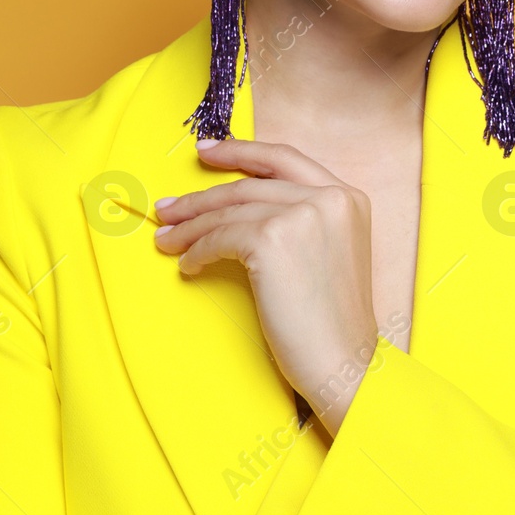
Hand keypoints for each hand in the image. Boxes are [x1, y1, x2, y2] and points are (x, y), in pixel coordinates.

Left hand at [153, 137, 381, 434]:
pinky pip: (220, 237)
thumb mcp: (330, 252)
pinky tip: (188, 264)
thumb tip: (237, 209)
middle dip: (202, 196)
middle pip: (249, 184)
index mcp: (348, 196)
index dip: (241, 151)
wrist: (343, 362)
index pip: (284, 159)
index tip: (207, 151)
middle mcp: (329, 196)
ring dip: (190, 226)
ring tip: (166, 239)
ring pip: (230, 210)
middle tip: (168, 206)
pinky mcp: (272, 239)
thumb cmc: (332, 321)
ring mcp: (302, 214)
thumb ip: (301, 220)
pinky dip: (197, 250)